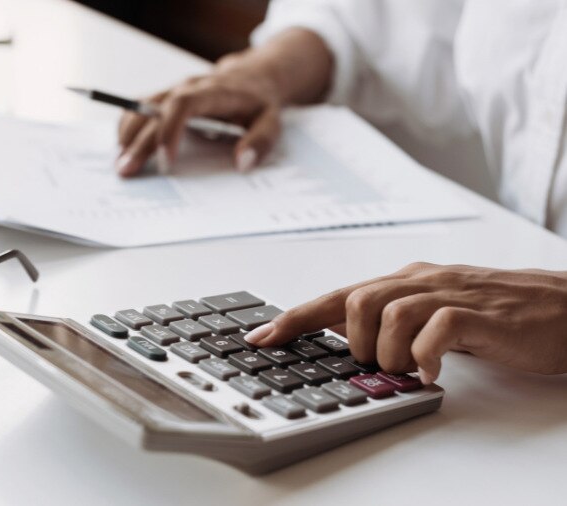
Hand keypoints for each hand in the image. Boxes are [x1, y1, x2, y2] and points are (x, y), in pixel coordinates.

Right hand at [115, 57, 283, 176]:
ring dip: (127, 133)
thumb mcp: (272, 121)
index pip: (183, 105)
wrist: (253, 77)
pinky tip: (123, 147)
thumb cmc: (259, 103)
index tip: (165, 160)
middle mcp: (188, 87)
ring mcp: (174, 90)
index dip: (169, 130)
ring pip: (141, 105)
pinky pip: (139, 106)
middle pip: (154, 111)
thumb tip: (242, 162)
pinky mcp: (166, 96)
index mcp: (213, 92)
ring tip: (119, 163)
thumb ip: (260, 141)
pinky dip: (128, 125)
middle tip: (126, 170)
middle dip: (139, 143)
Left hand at [244, 262, 566, 383]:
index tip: (261, 338)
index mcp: (403, 281)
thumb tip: (347, 347)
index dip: (295, 318)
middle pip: (354, 299)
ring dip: (387, 352)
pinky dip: (425, 355)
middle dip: (352, 343)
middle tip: (375, 365)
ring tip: (407, 369)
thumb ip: (392, 324)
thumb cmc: (495, 314)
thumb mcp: (433, 315)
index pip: (337, 296)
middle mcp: (419, 281)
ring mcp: (449, 293)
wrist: (562, 306)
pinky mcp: (478, 313)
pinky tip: (431, 371)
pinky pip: (436, 328)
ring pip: (387, 312)